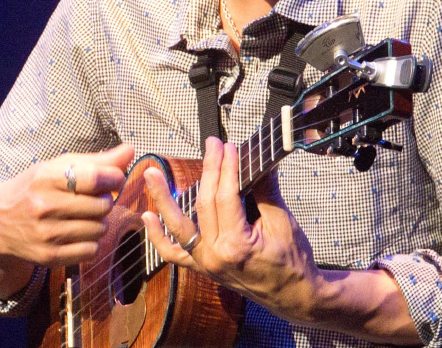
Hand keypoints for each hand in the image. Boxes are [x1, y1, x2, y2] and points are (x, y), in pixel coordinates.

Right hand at [0, 143, 134, 297]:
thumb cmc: (34, 188)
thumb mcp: (57, 168)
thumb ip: (96, 161)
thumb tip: (131, 150)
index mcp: (45, 178)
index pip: (95, 178)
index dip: (113, 178)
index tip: (112, 179)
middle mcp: (44, 206)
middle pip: (102, 205)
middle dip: (104, 201)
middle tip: (92, 199)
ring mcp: (46, 234)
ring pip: (99, 229)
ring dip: (99, 222)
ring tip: (83, 216)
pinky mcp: (50, 257)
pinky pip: (92, 250)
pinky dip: (91, 242)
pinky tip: (77, 234)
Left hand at [140, 136, 327, 324]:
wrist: (294, 296)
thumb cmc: (292, 262)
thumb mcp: (284, 222)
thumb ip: (267, 190)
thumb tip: (257, 158)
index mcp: (237, 246)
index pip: (226, 197)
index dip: (227, 168)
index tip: (229, 147)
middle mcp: (215, 256)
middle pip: (204, 204)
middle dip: (208, 170)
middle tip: (212, 145)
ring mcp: (205, 263)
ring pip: (178, 227)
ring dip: (163, 199)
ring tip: (151, 174)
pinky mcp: (201, 268)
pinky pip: (173, 253)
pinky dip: (157, 236)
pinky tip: (147, 216)